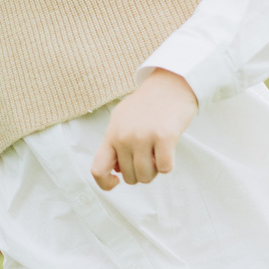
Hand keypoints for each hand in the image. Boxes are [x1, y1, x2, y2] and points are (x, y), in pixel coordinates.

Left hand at [92, 69, 197, 190]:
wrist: (170, 84)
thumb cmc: (147, 105)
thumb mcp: (122, 120)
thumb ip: (116, 144)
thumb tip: (115, 170)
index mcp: (111, 133)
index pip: (98, 169)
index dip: (105, 184)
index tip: (117, 181)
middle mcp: (124, 137)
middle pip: (129, 177)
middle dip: (140, 173)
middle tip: (148, 157)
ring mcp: (143, 136)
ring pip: (146, 176)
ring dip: (154, 172)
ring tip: (157, 155)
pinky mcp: (164, 136)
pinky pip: (165, 168)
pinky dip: (167, 165)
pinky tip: (168, 151)